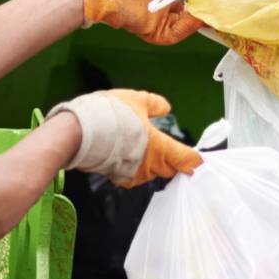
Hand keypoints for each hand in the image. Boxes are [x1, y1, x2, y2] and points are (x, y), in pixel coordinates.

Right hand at [55, 89, 192, 186]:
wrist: (80, 131)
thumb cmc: (112, 114)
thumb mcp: (137, 100)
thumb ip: (154, 104)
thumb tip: (166, 108)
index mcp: (161, 147)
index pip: (186, 159)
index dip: (194, 160)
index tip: (198, 160)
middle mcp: (151, 165)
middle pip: (168, 168)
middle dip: (168, 160)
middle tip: (160, 145)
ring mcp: (134, 174)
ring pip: (150, 172)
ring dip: (148, 162)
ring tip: (135, 145)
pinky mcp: (118, 178)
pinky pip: (132, 175)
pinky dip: (131, 166)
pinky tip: (122, 153)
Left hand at [76, 0, 203, 44]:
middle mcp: (166, 2)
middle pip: (193, 5)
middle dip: (208, 0)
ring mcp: (161, 17)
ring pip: (189, 21)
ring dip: (203, 13)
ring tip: (216, 4)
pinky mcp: (155, 31)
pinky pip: (177, 32)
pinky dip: (190, 25)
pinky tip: (199, 15)